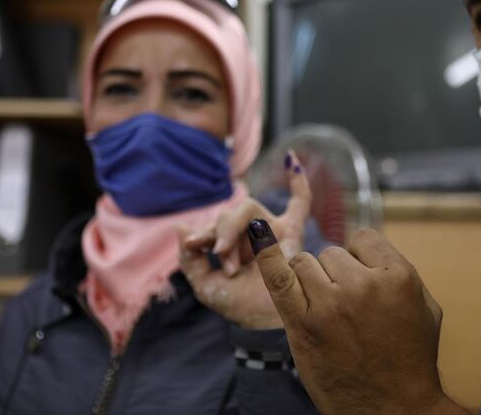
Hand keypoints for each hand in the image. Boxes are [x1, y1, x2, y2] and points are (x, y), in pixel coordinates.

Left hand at [177, 150, 311, 328]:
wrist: (265, 322)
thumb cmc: (241, 306)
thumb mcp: (206, 286)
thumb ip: (191, 260)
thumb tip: (180, 228)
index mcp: (233, 244)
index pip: (216, 225)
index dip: (203, 231)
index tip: (193, 245)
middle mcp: (252, 233)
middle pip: (232, 213)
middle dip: (221, 232)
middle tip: (221, 257)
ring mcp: (273, 230)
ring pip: (249, 209)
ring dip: (236, 230)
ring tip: (235, 262)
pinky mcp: (291, 232)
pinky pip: (300, 203)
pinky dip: (298, 181)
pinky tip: (291, 158)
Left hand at [248, 220, 466, 414]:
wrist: (393, 409)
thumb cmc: (411, 358)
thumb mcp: (425, 306)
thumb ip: (398, 270)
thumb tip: (363, 247)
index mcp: (398, 276)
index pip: (362, 238)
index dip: (360, 256)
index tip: (363, 278)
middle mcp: (363, 285)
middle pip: (331, 254)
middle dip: (337, 274)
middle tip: (348, 308)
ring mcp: (330, 306)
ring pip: (305, 264)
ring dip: (311, 281)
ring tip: (326, 310)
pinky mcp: (303, 326)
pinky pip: (279, 279)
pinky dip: (267, 255)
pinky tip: (257, 232)